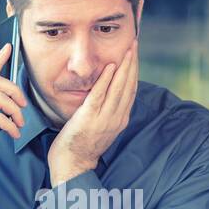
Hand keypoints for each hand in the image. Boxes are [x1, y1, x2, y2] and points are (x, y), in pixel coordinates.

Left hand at [47, 42, 137, 184]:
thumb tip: (110, 93)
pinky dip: (107, 80)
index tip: (135, 54)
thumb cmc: (83, 145)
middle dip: (133, 63)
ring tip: (128, 50)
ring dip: (124, 67)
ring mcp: (105, 119)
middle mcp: (117, 118)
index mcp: (121, 119)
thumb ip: (108, 110)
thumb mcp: (102, 126)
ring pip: (119, 88)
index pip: (131, 90)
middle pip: (129, 85)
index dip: (134, 70)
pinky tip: (110, 66)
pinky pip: (100, 95)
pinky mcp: (90, 118)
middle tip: (135, 44)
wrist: (73, 164)